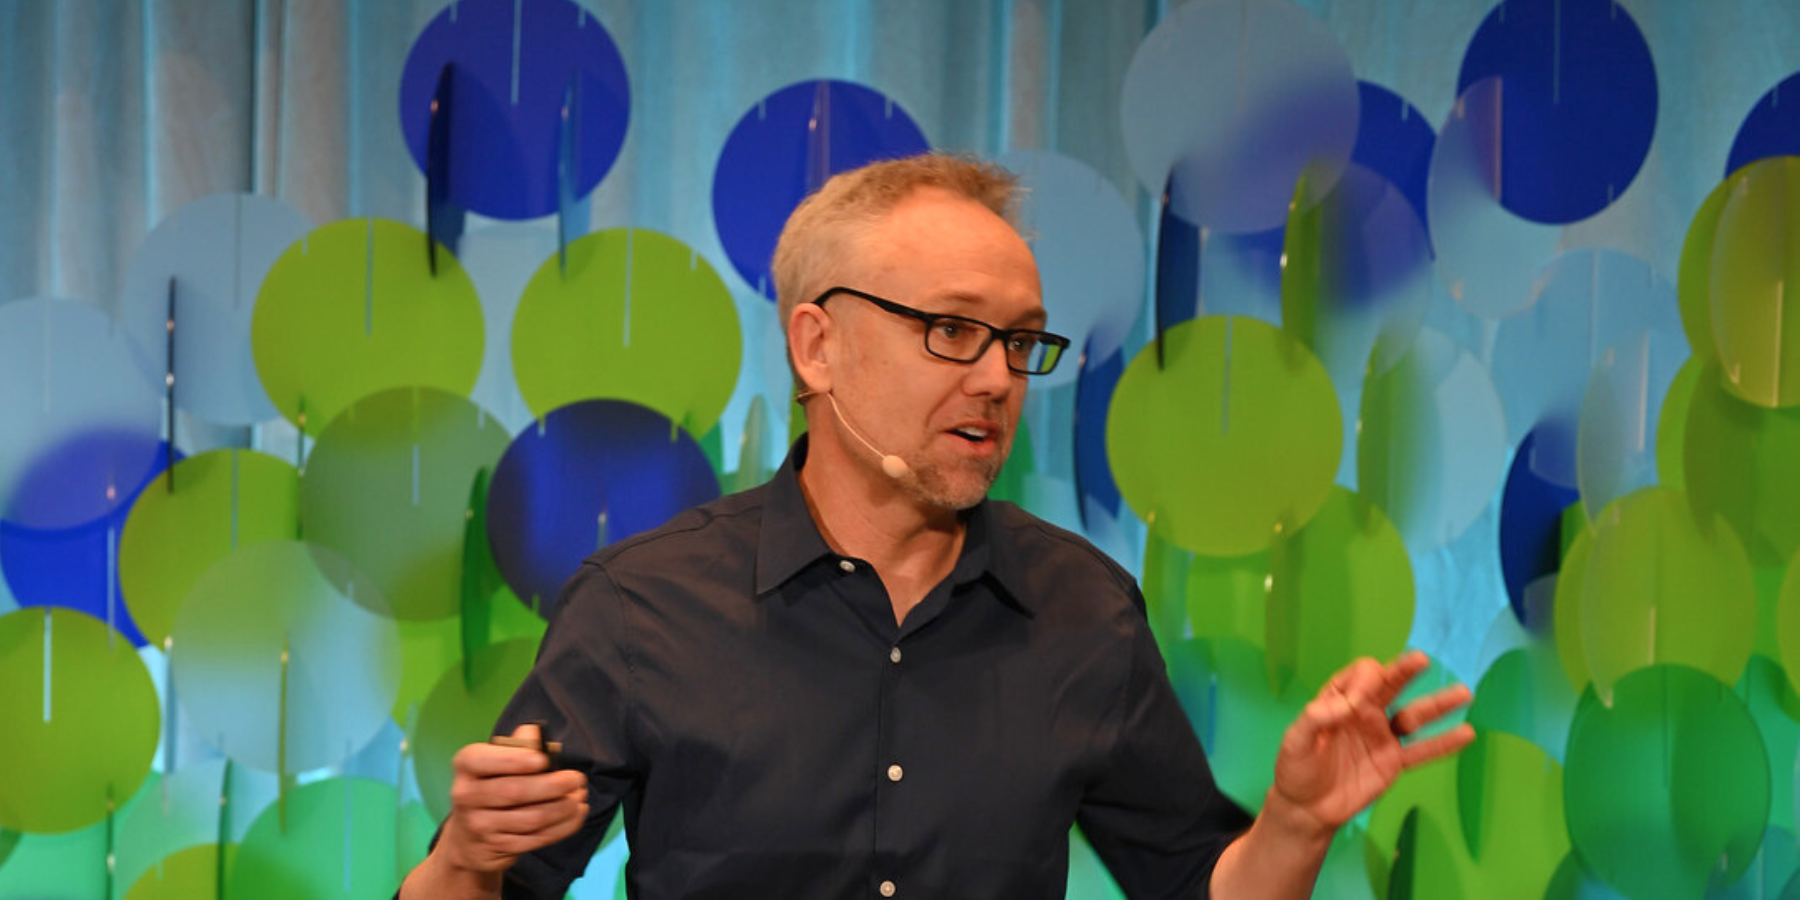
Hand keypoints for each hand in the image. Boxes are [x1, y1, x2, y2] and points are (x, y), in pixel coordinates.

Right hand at [437, 724, 589, 874]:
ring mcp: (480, 826)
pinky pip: (537, 838)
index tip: (543, 760)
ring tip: (579, 796)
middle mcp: (466, 796)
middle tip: (576, 779)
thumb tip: (535, 734)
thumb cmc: (491, 787)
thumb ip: (517, 745)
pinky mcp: (498, 847)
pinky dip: (563, 826)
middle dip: (553, 785)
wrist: (469, 838)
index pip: (483, 760)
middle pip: (515, 791)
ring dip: (564, 807)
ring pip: (532, 818)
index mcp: (466, 766)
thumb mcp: (496, 761)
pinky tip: (575, 814)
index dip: (515, 760)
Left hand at [1268, 651, 1474, 834]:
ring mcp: (1382, 736)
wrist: (1307, 808)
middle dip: (1404, 671)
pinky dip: (1444, 743)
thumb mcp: (1295, 742)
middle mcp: (1365, 713)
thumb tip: (1345, 706)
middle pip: (1390, 685)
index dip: (1363, 683)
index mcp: (1339, 700)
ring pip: (1414, 715)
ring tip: (1464, 692)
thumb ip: (1315, 720)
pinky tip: (1467, 733)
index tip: (1357, 703)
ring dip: (1438, 705)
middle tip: (1420, 660)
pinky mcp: (1393, 762)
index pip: (1360, 677)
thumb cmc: (1296, 769)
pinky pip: (1422, 751)